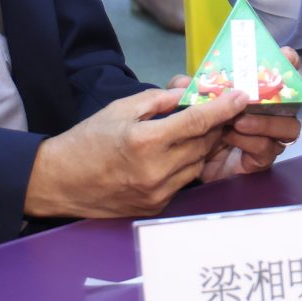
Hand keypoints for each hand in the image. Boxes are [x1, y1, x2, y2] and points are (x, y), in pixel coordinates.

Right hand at [24, 85, 249, 218]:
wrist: (60, 182)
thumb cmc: (87, 140)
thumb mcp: (120, 109)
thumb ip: (157, 100)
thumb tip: (187, 94)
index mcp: (145, 142)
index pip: (197, 122)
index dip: (223, 108)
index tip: (241, 96)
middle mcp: (156, 171)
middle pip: (203, 143)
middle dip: (216, 125)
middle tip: (223, 109)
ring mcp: (158, 193)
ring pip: (198, 164)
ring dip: (204, 146)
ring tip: (200, 130)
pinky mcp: (156, 206)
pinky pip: (184, 181)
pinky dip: (187, 165)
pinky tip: (179, 153)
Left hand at [196, 51, 301, 180]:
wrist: (184, 162)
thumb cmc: (194, 124)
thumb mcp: (184, 100)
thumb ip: (183, 88)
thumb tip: (187, 82)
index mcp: (258, 91)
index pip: (286, 72)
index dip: (292, 64)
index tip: (287, 58)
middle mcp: (273, 111)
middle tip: (285, 94)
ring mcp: (271, 136)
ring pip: (290, 128)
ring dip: (267, 122)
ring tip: (239, 121)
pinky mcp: (261, 159)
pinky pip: (268, 149)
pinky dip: (251, 141)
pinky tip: (232, 137)